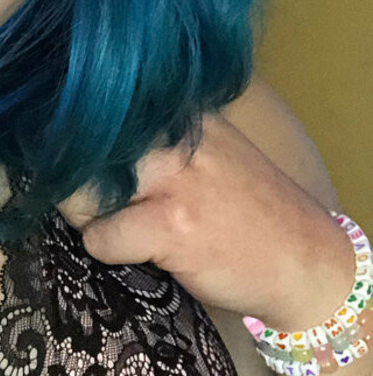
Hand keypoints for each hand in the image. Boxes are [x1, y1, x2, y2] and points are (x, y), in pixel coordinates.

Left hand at [56, 113, 354, 327]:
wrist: (306, 262)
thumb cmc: (244, 210)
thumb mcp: (202, 152)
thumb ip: (150, 138)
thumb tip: (72, 136)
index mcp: (176, 113)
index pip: (94, 113)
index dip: (72, 145)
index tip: (68, 161)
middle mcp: (172, 134)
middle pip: (75, 149)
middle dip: (71, 181)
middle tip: (97, 205)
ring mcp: (172, 177)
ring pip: (78, 191)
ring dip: (86, 216)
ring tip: (124, 227)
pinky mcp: (171, 222)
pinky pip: (99, 236)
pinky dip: (107, 250)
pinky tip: (143, 252)